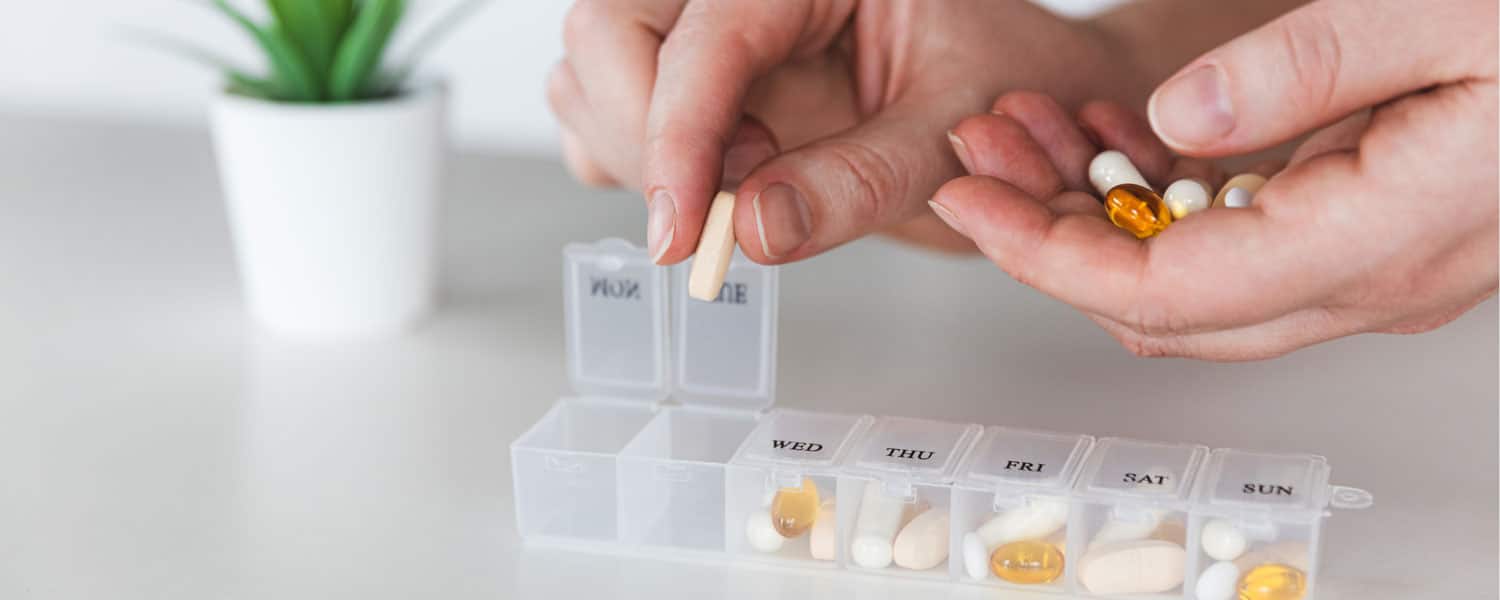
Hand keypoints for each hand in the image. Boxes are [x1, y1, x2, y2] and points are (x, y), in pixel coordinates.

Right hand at [547, 0, 1155, 263]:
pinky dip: (628, 161)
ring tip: (735, 188)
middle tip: (717, 208)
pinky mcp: (691, 76)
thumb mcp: (955, 130)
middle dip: (642, 134)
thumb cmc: (1008, 87)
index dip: (677, 136)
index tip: (681, 233)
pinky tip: (705, 187)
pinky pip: (602, 110)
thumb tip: (753, 229)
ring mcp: (706, 25)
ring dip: (632, 151)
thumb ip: (861, 178)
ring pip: (587, 70)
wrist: (1027, 100)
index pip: (703, 36)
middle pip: (606, 30)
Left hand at [932, 0, 1496, 359]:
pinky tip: (1130, 139)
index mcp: (1382, 236)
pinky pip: (1247, 246)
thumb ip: (1313, 65)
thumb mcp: (1455, 9)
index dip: (1047, 254)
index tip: (971, 200)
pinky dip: (1168, 205)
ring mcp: (1385, 265)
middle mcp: (1376, 278)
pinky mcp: (1388, 231)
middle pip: (1164, 305)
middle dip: (1055, 239)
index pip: (1163, 289)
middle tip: (987, 159)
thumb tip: (1181, 113)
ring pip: (1199, 282)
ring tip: (1036, 137)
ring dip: (1105, 220)